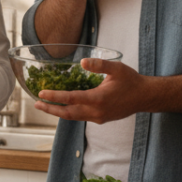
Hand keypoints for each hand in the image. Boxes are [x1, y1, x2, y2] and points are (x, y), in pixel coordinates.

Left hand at [33, 57, 152, 123]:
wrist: (145, 97)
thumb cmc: (131, 81)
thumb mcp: (117, 68)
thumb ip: (100, 65)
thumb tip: (83, 62)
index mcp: (99, 99)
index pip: (72, 99)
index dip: (56, 97)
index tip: (42, 94)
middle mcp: (97, 112)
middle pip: (68, 113)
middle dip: (51, 109)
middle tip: (36, 103)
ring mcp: (98, 118)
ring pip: (73, 117)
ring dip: (58, 112)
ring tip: (44, 106)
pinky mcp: (101, 119)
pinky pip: (81, 117)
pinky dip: (69, 113)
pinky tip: (62, 107)